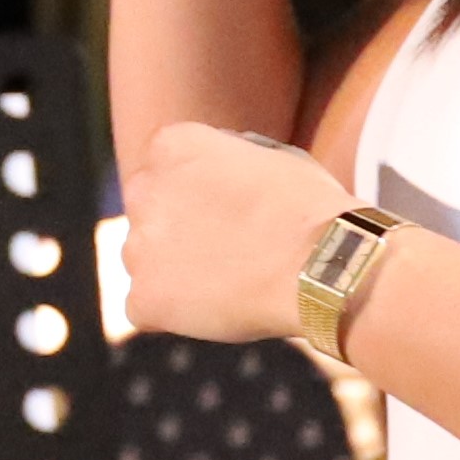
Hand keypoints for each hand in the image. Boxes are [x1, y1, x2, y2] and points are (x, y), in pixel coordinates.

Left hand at [121, 119, 353, 344]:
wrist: (321, 267)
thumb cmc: (309, 209)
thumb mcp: (267, 155)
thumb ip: (224, 160)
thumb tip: (212, 172)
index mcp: (170, 146)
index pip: (164, 168)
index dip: (195, 193)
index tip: (225, 211)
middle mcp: (143, 189)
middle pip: (148, 212)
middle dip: (175, 229)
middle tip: (223, 249)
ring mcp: (137, 246)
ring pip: (143, 259)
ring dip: (172, 270)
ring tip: (226, 282)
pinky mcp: (143, 297)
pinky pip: (144, 308)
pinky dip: (171, 313)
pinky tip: (214, 310)